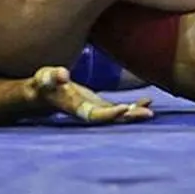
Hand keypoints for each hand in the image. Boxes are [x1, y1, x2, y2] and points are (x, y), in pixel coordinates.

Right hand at [27, 67, 152, 124]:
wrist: (44, 94)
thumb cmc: (44, 84)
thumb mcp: (45, 77)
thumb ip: (53, 76)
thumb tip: (62, 74)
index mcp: (76, 108)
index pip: (94, 115)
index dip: (109, 114)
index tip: (124, 108)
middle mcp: (89, 113)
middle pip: (112, 119)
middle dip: (129, 117)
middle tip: (148, 114)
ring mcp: (96, 110)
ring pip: (118, 116)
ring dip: (134, 113)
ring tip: (151, 110)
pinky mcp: (100, 105)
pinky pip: (119, 109)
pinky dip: (133, 106)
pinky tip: (148, 100)